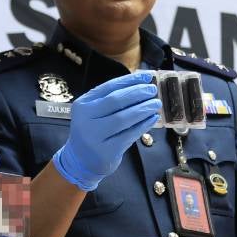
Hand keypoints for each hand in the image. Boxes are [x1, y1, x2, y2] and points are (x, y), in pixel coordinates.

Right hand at [53, 72, 160, 190]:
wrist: (81, 160)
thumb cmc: (93, 131)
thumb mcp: (94, 112)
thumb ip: (112, 99)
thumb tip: (141, 83)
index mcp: (83, 104)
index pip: (109, 87)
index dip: (130, 80)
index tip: (147, 76)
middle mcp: (85, 119)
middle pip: (116, 101)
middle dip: (138, 93)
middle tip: (153, 90)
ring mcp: (95, 136)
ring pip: (124, 118)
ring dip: (143, 109)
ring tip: (155, 104)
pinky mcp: (107, 151)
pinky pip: (129, 135)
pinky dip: (143, 125)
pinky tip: (152, 119)